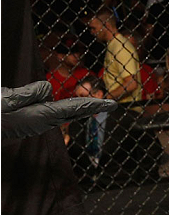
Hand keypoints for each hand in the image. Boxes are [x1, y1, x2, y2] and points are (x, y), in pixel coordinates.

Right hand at [1, 82, 116, 142]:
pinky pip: (51, 116)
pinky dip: (64, 111)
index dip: (93, 104)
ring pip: (62, 115)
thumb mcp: (6, 99)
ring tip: (94, 106)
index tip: (112, 104)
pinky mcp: (26, 124)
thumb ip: (28, 94)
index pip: (73, 108)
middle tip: (111, 104)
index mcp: (38, 117)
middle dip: (91, 108)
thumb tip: (50, 89)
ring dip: (78, 110)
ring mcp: (33, 125)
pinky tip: (65, 110)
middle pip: (72, 113)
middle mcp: (39, 123)